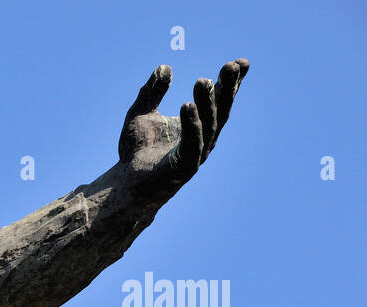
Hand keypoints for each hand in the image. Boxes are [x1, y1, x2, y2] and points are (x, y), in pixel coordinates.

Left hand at [118, 59, 248, 202]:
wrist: (125, 183)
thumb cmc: (136, 151)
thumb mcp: (141, 114)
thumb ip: (152, 91)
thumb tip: (164, 67)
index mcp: (199, 125)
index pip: (219, 101)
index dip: (231, 83)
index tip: (240, 63)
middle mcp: (203, 138)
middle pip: (221, 110)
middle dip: (227, 88)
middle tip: (231, 66)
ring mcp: (196, 154)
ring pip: (208, 125)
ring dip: (208, 102)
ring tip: (203, 81)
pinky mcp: (184, 167)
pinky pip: (192, 143)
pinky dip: (192, 124)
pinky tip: (187, 105)